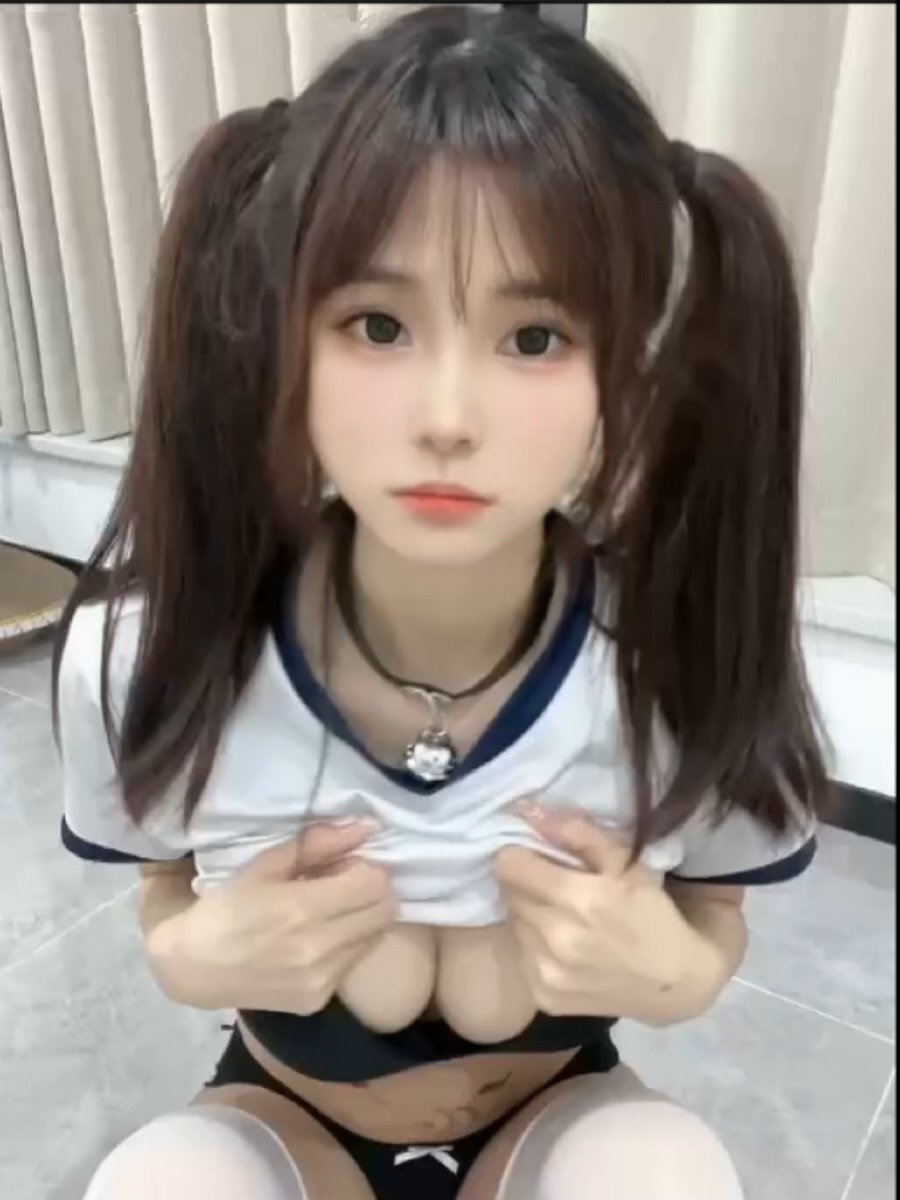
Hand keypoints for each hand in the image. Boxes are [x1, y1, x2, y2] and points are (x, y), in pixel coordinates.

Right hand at [155, 821, 395, 1014]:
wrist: (193, 967)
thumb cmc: (227, 906)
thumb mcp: (266, 865)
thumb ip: (318, 844)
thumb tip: (364, 828)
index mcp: (302, 908)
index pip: (373, 883)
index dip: (366, 867)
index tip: (344, 866)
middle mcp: (318, 948)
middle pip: (384, 911)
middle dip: (372, 892)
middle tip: (344, 886)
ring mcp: (320, 980)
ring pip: (374, 937)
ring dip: (362, 919)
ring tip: (329, 913)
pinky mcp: (317, 1001)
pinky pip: (353, 963)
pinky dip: (346, 946)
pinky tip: (316, 940)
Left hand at [496, 805, 719, 1023]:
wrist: (676, 982)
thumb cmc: (653, 913)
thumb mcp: (626, 862)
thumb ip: (578, 833)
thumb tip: (532, 811)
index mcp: (578, 898)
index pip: (509, 866)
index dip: (521, 857)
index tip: (537, 859)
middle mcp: (556, 937)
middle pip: (508, 894)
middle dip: (527, 885)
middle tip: (555, 888)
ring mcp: (547, 972)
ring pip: (513, 925)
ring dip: (531, 916)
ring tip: (562, 918)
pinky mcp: (544, 997)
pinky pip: (521, 957)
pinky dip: (536, 948)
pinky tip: (565, 948)